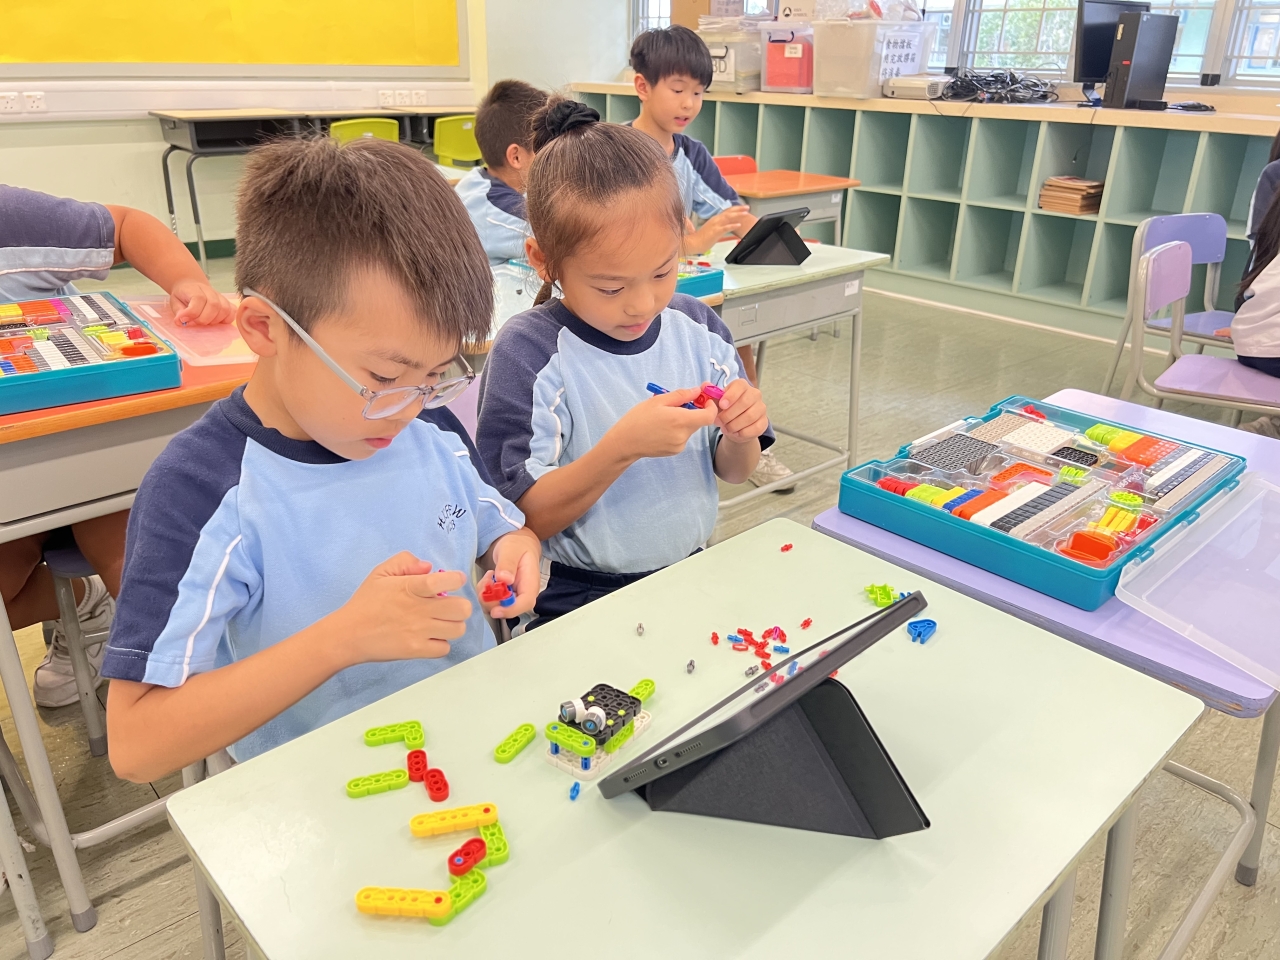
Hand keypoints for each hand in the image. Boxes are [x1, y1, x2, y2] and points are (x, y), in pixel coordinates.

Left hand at [169, 278, 234, 325]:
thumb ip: (178, 311)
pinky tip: (217, 322)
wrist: (191, 286)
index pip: (199, 299)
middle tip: (194, 322)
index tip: (183, 319)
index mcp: (195, 289)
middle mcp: (210, 291)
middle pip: (214, 305)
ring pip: (225, 309)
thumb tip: (180, 321)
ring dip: (214, 320)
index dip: (192, 312)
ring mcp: (221, 297)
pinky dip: (226, 320)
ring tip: (205, 322)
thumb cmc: (183, 296)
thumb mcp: (175, 302)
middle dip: (203, 319)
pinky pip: (232, 313)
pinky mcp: (228, 303)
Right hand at [332, 553, 470, 665]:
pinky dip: (441, 643)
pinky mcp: (416, 650)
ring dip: (453, 625)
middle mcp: (419, 610)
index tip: (455, 580)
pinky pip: (444, 648)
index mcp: (410, 588)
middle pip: (462, 609)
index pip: (444, 581)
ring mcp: (419, 632)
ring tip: (441, 622)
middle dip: (460, 605)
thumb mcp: (381, 572)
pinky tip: (430, 637)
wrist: (348, 634)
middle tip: (449, 606)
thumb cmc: (366, 602)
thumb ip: (405, 561)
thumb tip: (428, 567)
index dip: (456, 579)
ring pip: (458, 629)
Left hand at [484, 530, 540, 616]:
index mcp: (531, 583)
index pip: (526, 603)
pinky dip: (485, 594)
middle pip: (510, 609)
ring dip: (487, 596)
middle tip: (486, 581)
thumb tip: (505, 579)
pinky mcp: (505, 597)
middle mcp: (524, 594)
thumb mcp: (511, 549)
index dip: (510, 609)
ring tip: (488, 577)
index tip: (495, 610)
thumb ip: (508, 563)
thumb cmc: (517, 546)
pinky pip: (493, 603)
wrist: (516, 545)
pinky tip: (488, 580)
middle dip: (492, 601)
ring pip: (498, 608)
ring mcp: (514, 597)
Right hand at [608, 387, 717, 458]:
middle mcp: (683, 435)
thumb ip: (681, 395)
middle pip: (699, 421)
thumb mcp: (658, 401)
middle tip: (677, 404)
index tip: (703, 400)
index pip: (709, 416)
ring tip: (665, 417)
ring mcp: (680, 445)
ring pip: (690, 428)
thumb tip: (697, 391)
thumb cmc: (638, 419)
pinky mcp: (675, 451)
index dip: (711, 407)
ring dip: (683, 420)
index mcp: (681, 420)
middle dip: (693, 411)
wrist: (625, 443)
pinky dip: (677, 429)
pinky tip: (662, 427)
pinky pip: (682, 437)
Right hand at [685, 206, 753, 253]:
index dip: (735, 209)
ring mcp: (715, 225)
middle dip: (739, 209)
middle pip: (729, 212)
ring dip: (738, 214)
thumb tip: (724, 227)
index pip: (726, 211)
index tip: (742, 208)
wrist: (693, 243)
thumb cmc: (701, 239)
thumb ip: (718, 227)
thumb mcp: (711, 230)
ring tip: (746, 213)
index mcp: (714, 219)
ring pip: (728, 217)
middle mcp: (715, 220)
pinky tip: (739, 225)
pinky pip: (726, 227)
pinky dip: (733, 225)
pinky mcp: (715, 231)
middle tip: (747, 207)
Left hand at [712, 378, 768, 443]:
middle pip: (745, 402)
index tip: (721, 405)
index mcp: (742, 386)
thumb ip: (710, 393)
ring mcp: (761, 408)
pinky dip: (742, 432)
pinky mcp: (763, 422)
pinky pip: (755, 428)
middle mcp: (754, 394)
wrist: (734, 426)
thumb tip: (704, 385)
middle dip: (729, 414)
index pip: (740, 386)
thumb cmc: (725, 410)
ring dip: (734, 424)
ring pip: (750, 416)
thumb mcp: (716, 401)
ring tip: (726, 427)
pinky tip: (735, 433)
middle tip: (719, 421)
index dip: (730, 396)